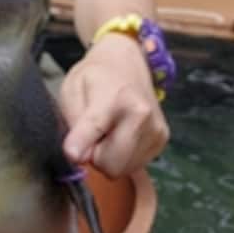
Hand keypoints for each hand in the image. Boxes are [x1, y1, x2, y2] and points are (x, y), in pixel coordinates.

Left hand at [60, 31, 168, 177]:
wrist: (127, 63)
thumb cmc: (95, 77)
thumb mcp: (71, 90)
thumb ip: (73, 124)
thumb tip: (77, 157)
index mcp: (115, 98)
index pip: (94, 133)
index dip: (77, 149)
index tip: (72, 154)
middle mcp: (142, 115)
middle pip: (111, 166)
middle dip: (96, 158)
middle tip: (92, 137)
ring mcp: (156, 129)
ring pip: (122, 169)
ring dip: (110, 157)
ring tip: (108, 132)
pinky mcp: (162, 139)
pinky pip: (135, 165)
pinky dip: (124, 156)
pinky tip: (122, 135)